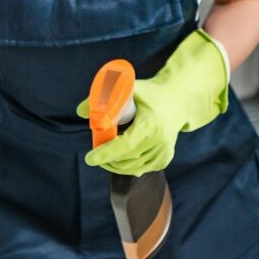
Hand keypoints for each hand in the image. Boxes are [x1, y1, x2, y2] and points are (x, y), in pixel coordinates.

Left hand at [77, 30, 228, 175]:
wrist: (178, 100)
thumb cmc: (149, 94)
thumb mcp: (127, 89)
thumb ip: (103, 97)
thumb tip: (81, 111)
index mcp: (150, 123)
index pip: (126, 145)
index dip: (106, 153)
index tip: (90, 158)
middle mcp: (160, 140)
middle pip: (126, 159)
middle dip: (106, 159)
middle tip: (94, 155)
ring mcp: (164, 151)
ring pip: (133, 167)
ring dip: (115, 164)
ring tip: (105, 155)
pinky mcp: (165, 158)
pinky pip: (141, 169)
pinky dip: (127, 167)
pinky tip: (121, 160)